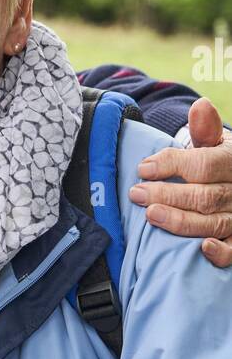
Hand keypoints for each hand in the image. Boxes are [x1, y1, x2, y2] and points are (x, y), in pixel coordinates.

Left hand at [129, 98, 231, 265]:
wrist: (231, 182)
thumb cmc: (217, 163)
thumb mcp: (214, 143)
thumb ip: (205, 129)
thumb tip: (200, 105)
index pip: (203, 165)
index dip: (171, 165)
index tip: (143, 168)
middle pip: (203, 196)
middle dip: (167, 195)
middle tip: (136, 193)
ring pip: (212, 222)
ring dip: (179, 220)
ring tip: (149, 214)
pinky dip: (220, 253)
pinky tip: (200, 248)